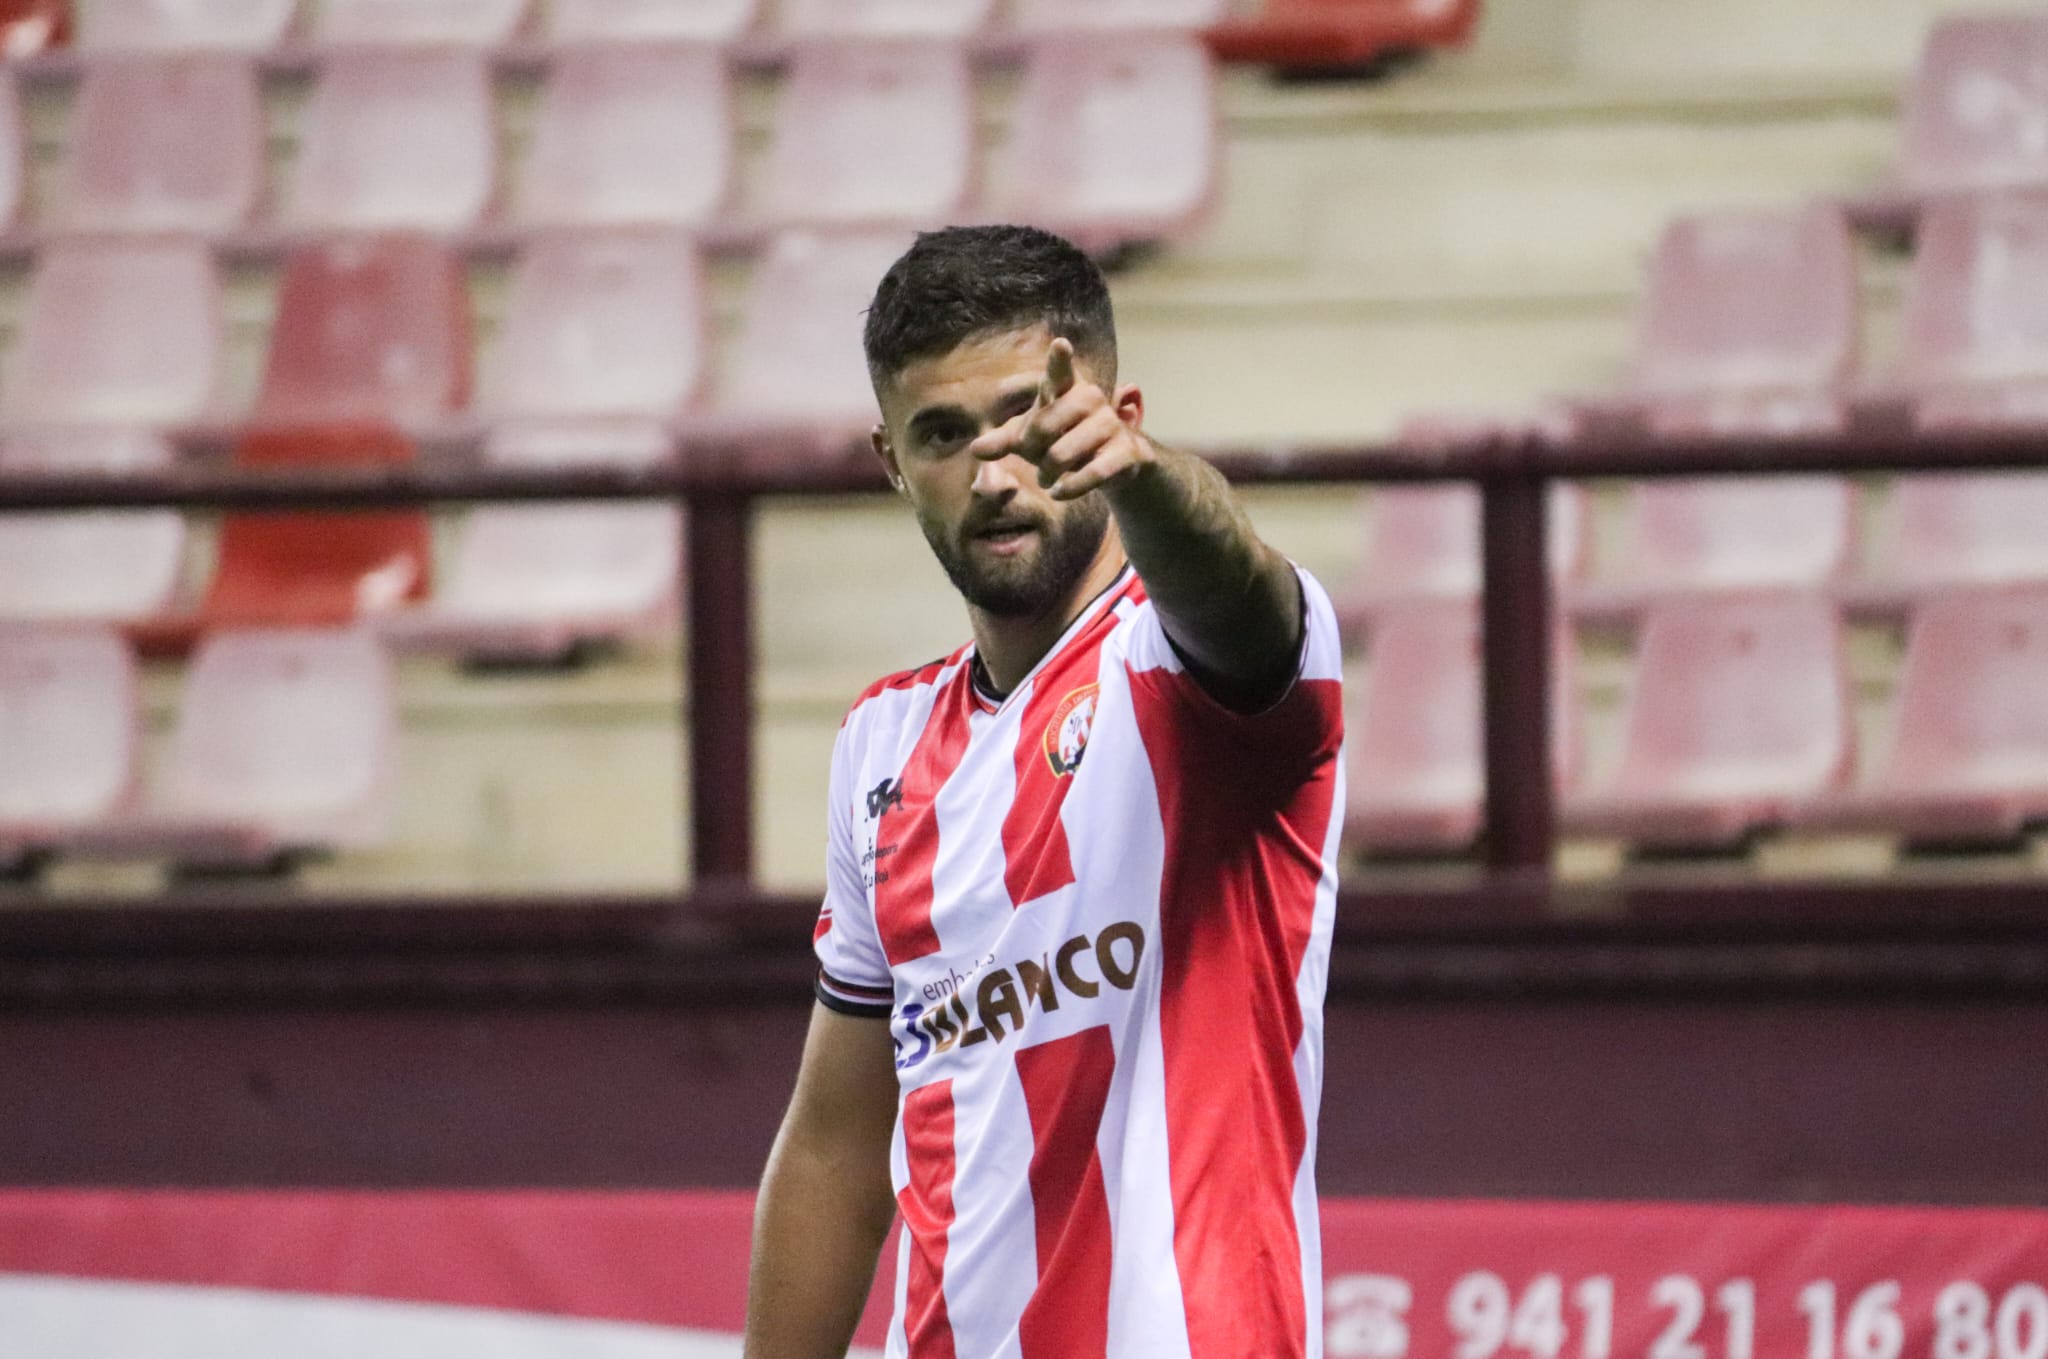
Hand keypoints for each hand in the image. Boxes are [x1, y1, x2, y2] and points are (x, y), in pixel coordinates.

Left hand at [968, 338, 1152, 501]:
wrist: (1113, 462)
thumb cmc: (1064, 440)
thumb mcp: (1031, 439)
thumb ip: (1004, 440)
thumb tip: (976, 449)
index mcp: (1065, 388)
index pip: (1059, 372)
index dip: (1059, 360)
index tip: (1060, 344)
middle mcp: (1090, 399)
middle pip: (1044, 426)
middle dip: (1032, 451)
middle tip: (1037, 459)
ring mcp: (1110, 423)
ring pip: (1063, 455)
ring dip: (1049, 473)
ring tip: (1049, 478)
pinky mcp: (1126, 451)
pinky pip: (1092, 473)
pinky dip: (1070, 488)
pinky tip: (1059, 492)